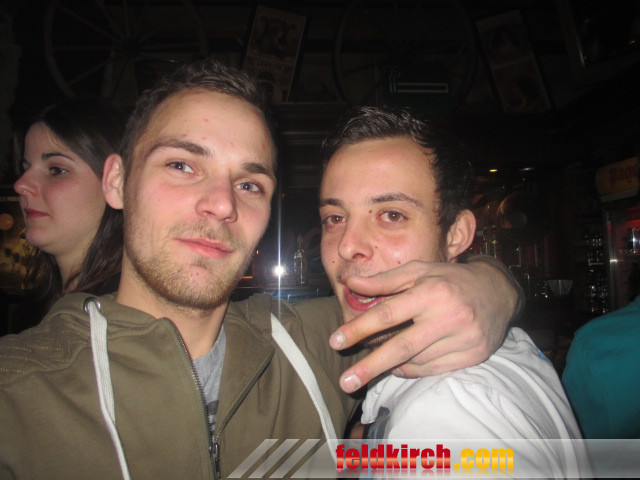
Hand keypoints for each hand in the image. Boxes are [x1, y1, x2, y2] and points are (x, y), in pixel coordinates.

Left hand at [331, 257, 521, 392]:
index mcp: (431, 291)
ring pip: (417, 361)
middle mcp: (449, 316)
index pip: (388, 314)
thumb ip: (383, 281)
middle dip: (370, 366)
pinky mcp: (473, 356)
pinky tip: (399, 366)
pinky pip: (433, 370)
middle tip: (345, 382)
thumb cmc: (450, 279)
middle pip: (401, 346)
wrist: (498, 291)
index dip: (359, 328)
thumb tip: (349, 284)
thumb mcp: (419, 271)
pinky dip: (412, 370)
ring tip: (373, 365)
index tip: (335, 341)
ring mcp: (463, 339)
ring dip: (390, 365)